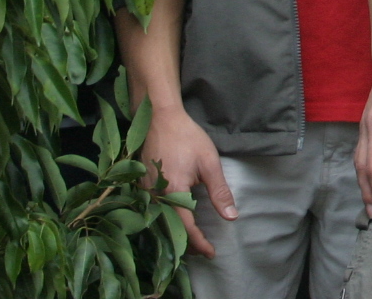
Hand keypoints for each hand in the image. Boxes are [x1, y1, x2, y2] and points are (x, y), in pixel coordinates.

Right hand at [137, 104, 235, 258]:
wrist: (159, 119)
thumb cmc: (187, 138)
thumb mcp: (209, 163)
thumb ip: (220, 191)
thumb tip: (231, 217)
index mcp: (173, 192)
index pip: (186, 228)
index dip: (199, 243)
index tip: (212, 253)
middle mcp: (154, 197)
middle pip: (169, 231)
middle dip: (186, 245)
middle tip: (203, 251)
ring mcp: (144, 192)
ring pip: (158, 224)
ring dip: (174, 235)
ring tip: (190, 241)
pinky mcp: (140, 187)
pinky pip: (151, 213)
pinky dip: (163, 223)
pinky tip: (173, 224)